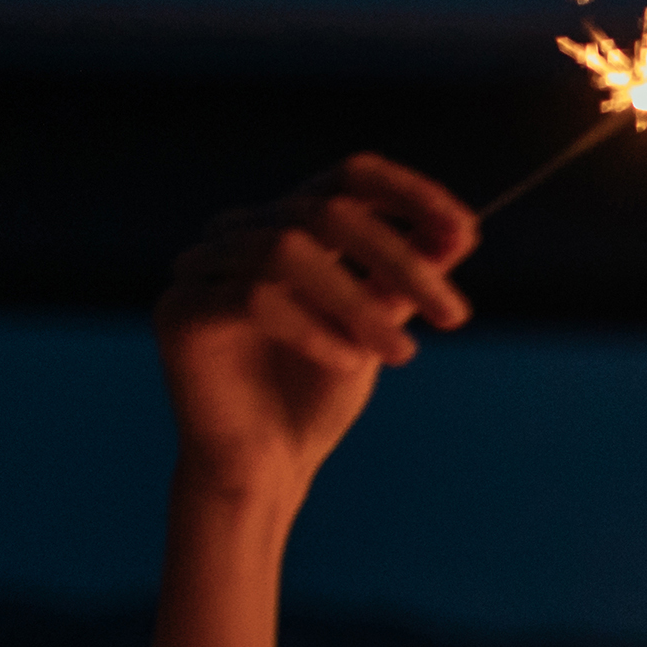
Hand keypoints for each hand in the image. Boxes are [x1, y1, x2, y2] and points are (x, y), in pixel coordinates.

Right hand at [154, 154, 473, 500]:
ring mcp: (202, 267)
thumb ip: (407, 279)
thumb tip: (462, 229)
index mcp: (286, 223)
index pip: (348, 177)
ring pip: (286, 250)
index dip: (408, 195)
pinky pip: (252, 298)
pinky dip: (313, 329)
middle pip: (326, 211)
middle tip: (455, 315)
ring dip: (358, 302)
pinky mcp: (180, 312)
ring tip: (403, 353)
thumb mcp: (377, 327)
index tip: (466, 231)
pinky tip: (348, 364)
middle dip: (401, 261)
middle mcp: (238, 232)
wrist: (265, 468)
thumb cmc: (316, 396)